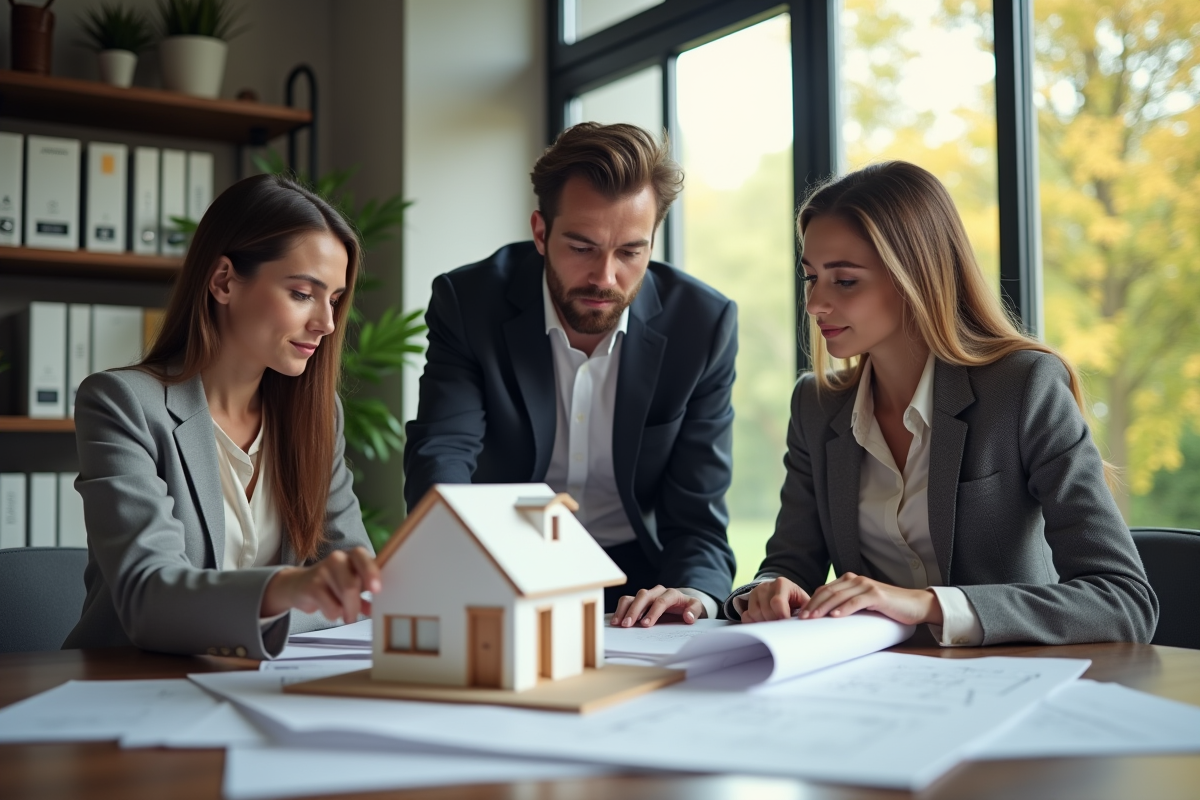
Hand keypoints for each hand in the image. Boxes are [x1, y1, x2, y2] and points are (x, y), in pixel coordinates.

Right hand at [261, 546, 381, 621]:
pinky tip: (328, 609)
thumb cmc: (333, 583)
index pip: (362, 556)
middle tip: (355, 616)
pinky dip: (334, 615)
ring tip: (343, 612)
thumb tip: (374, 609)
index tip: (376, 590)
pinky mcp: (311, 586)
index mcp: (352, 555)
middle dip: (355, 605)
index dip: (370, 572)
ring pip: (342, 598)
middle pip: (351, 585)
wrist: (298, 584)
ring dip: (346, 612)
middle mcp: (337, 558)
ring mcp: (322, 571)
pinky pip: (331, 608)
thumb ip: (366, 593)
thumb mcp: (352, 583)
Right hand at [611, 585, 705, 627]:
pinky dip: (620, 610)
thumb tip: (688, 617)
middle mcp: (657, 591)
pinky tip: (616, 621)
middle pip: (643, 596)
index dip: (652, 612)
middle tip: (628, 625)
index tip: (645, 624)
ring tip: (618, 624)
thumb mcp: (696, 608)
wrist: (682, 602)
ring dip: (624, 610)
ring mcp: (646, 595)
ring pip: (632, 597)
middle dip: (635, 610)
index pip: (661, 601)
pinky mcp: (638, 600)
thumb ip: (694, 611)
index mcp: (671, 594)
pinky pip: (626, 601)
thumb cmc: (687, 607)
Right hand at [740, 576, 811, 621]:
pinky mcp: (748, 601)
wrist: (780, 590)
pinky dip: (754, 622)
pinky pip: (746, 616)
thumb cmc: (794, 598)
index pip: (777, 602)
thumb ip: (807, 608)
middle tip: (782, 625)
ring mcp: (755, 593)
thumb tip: (806, 618)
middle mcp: (766, 586)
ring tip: (774, 622)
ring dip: (765, 622)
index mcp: (782, 584)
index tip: (788, 625)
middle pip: (766, 611)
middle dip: (775, 621)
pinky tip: (763, 621)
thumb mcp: (803, 599)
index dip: (782, 616)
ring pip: (755, 614)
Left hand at [797, 572, 942, 625]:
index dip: (811, 601)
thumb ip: (848, 605)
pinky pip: (857, 601)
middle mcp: (856, 580)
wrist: (915, 605)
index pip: (825, 590)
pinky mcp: (877, 595)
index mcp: (850, 581)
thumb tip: (827, 620)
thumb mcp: (863, 605)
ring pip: (839, 595)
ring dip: (824, 607)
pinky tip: (836, 615)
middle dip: (813, 605)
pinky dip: (845, 608)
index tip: (800, 615)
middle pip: (828, 592)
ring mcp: (867, 586)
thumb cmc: (888, 608)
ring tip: (813, 618)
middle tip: (801, 618)